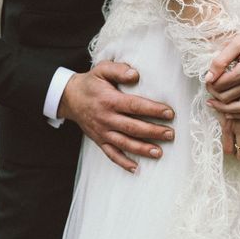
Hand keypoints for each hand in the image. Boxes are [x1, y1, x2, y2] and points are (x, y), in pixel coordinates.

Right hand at [57, 60, 174, 172]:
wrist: (69, 98)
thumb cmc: (91, 83)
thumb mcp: (102, 70)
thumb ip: (118, 70)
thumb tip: (135, 74)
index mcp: (109, 100)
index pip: (134, 106)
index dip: (153, 110)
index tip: (169, 113)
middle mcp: (106, 118)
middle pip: (133, 127)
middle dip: (153, 132)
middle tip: (170, 134)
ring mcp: (102, 132)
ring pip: (124, 143)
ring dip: (142, 149)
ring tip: (159, 152)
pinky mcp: (99, 141)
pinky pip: (111, 154)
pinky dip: (123, 163)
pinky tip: (136, 169)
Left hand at [206, 0, 239, 119]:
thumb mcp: (237, 43)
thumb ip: (220, 61)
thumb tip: (208, 78)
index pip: (220, 85)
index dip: (209, 84)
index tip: (207, 79)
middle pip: (227, 98)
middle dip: (214, 94)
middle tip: (209, 87)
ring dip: (224, 108)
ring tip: (213, 103)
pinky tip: (230, 111)